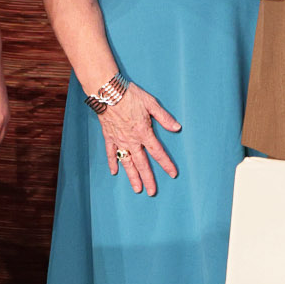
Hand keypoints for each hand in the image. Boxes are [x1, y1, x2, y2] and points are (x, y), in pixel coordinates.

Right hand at [93, 83, 184, 197]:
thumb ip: (164, 118)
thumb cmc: (130, 95)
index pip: (157, 152)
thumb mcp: (151, 103)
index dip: (166, 164)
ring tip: (137, 189)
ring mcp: (119, 140)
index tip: (173, 174)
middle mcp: (131, 140)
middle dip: (148, 179)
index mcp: (143, 132)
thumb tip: (177, 128)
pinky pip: (111, 153)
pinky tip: (115, 172)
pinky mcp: (109, 137)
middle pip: (142, 163)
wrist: (107, 92)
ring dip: (132, 177)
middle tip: (152, 192)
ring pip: (127, 162)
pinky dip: (113, 163)